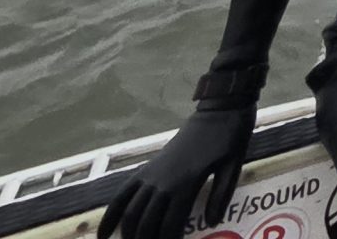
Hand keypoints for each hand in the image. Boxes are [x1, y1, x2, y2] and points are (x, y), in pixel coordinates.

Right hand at [97, 102, 254, 238]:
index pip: (171, 225)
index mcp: (186, 184)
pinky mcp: (146, 168)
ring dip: (129, 234)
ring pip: (131, 212)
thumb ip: (221, 195)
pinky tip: (103, 234)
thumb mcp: (233, 166)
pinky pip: (123, 194)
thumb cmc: (229, 139)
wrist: (217, 111)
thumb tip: (212, 223)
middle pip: (147, 223)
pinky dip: (111, 215)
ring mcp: (151, 175)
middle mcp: (163, 182)